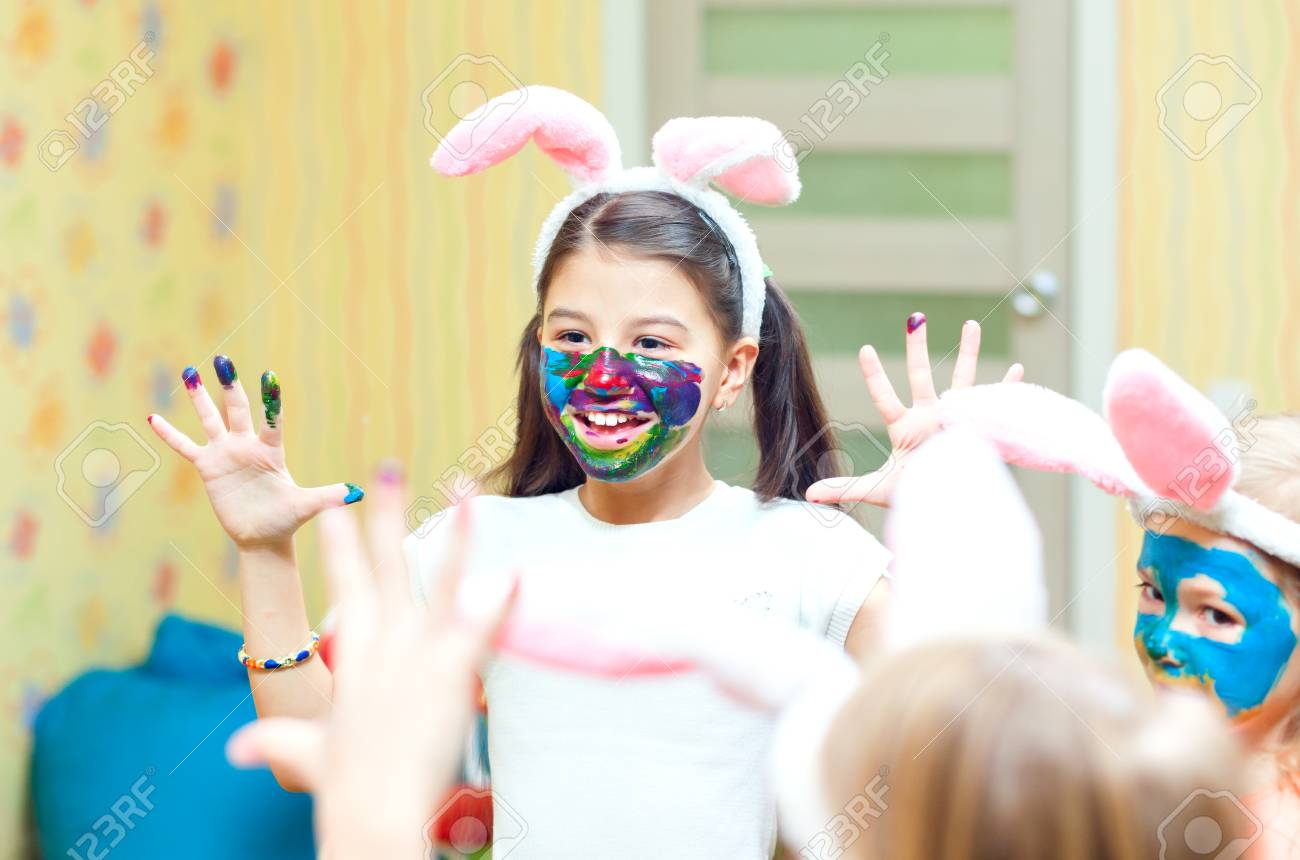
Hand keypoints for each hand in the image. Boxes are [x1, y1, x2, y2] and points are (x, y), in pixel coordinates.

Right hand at [147, 356, 361, 548]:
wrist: (263, 536)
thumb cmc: (286, 518)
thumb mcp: (307, 506)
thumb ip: (329, 496)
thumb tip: (357, 493)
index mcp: (271, 451)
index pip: (271, 420)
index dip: (270, 400)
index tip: (269, 376)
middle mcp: (248, 446)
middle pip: (238, 409)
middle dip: (230, 386)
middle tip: (222, 358)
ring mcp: (226, 454)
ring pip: (210, 419)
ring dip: (199, 397)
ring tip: (190, 371)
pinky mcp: (208, 467)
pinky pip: (185, 447)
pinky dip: (170, 434)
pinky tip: (154, 418)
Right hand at [225, 469, 516, 855]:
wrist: (371, 810)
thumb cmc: (343, 785)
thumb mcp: (307, 751)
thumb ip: (275, 741)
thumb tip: (238, 752)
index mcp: (354, 652)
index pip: (345, 585)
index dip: (342, 545)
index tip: (337, 508)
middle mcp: (385, 642)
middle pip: (384, 564)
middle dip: (385, 514)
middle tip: (387, 467)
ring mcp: (419, 653)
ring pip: (442, 580)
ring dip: (457, 533)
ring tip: (466, 490)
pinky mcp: (452, 672)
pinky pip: (483, 629)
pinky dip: (501, 603)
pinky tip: (518, 575)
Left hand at [805, 314, 1022, 507]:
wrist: (949, 508)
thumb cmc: (915, 497)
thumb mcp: (878, 490)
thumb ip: (845, 487)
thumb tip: (807, 495)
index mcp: (906, 427)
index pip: (885, 397)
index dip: (875, 374)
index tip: (865, 349)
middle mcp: (931, 417)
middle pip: (921, 375)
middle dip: (917, 347)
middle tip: (915, 317)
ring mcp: (957, 419)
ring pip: (963, 378)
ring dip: (968, 352)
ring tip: (971, 323)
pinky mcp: (981, 428)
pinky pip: (996, 403)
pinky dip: (1008, 388)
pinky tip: (1018, 368)